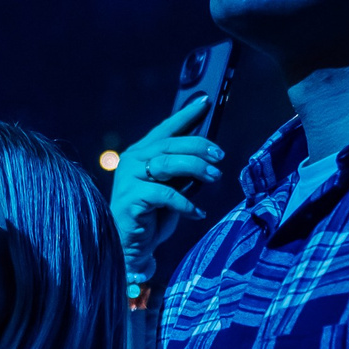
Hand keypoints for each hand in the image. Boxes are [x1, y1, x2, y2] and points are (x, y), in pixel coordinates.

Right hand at [112, 96, 223, 283]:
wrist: (131, 246)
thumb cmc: (152, 215)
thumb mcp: (170, 187)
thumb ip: (180, 171)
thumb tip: (207, 156)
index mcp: (140, 153)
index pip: (165, 128)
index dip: (185, 115)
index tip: (206, 102)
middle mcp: (132, 161)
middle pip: (169, 144)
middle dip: (198, 147)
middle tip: (220, 156)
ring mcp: (129, 179)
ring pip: (167, 164)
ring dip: (196, 168)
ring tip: (214, 176)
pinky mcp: (131, 198)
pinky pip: (165, 194)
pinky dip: (185, 203)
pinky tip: (198, 212)